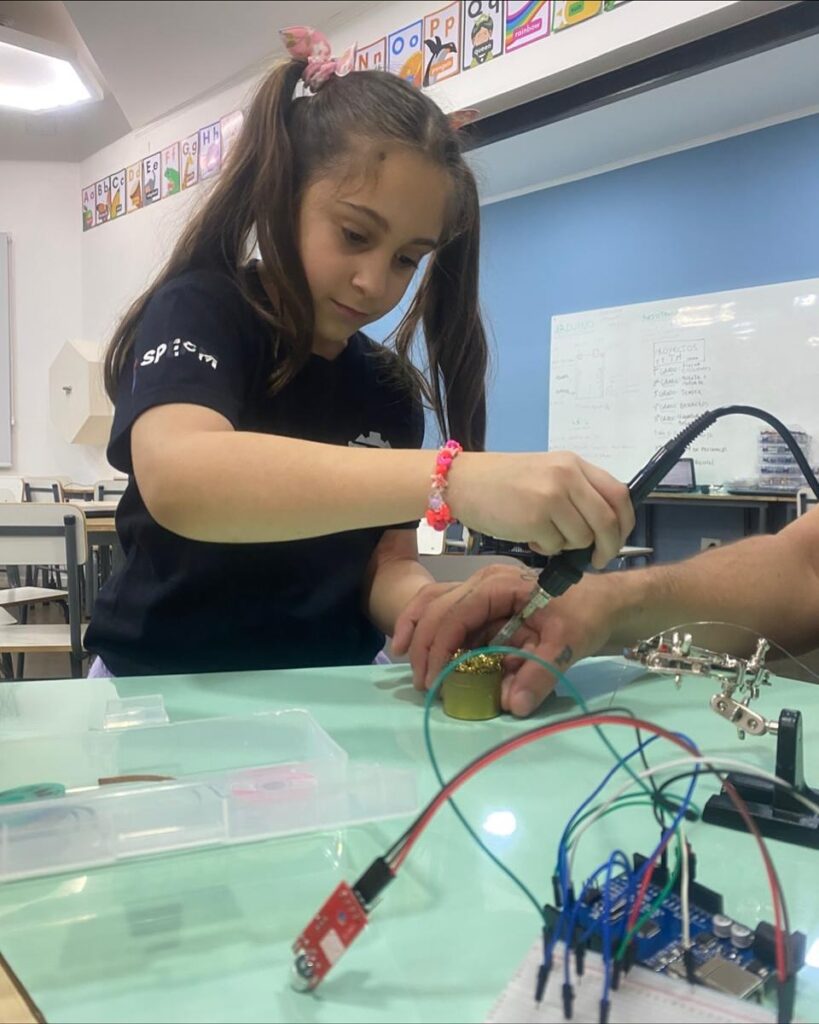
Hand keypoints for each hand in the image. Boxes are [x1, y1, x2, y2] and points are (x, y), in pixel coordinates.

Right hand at [392, 565, 618, 716]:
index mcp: (499, 586)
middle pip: (437, 609)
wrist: (604, 602)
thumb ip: (540, 674)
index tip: (434, 682)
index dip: (439, 648)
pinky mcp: (482, 605)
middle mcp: (482, 583)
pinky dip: (427, 627)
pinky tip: (411, 645)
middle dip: (424, 647)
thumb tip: (512, 705)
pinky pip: (445, 611)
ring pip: (433, 604)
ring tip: (403, 660)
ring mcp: (480, 591)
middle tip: (423, 685)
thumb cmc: (585, 616)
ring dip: (416, 632)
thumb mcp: (568, 644)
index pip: (455, 614)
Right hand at [448, 451, 633, 569]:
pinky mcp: (534, 518)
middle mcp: (567, 476)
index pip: (619, 494)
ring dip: (568, 546)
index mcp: (573, 464)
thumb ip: (577, 492)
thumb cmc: (503, 482)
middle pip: (608, 520)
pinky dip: (545, 549)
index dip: (625, 522)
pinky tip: (529, 536)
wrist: (463, 482)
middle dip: (608, 547)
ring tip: (545, 535)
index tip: (618, 539)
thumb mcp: (547, 474)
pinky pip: (555, 547)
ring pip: (582, 538)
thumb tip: (604, 527)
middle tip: (598, 559)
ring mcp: (551, 497)